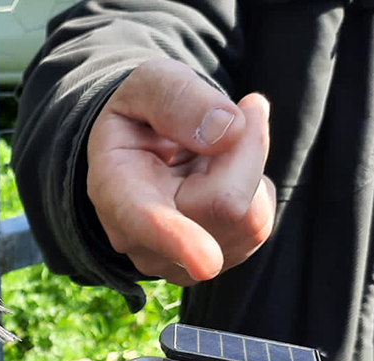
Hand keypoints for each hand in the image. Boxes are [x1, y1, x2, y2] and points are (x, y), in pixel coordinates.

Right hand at [87, 59, 274, 284]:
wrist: (141, 149)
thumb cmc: (143, 113)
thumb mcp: (149, 83)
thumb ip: (178, 98)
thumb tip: (230, 132)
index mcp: (116, 189)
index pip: (149, 221)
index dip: (180, 241)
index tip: (207, 262)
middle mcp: (140, 239)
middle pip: (226, 205)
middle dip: (247, 149)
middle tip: (243, 107)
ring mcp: (174, 261)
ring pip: (249, 218)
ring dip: (250, 170)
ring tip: (216, 150)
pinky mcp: (210, 265)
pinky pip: (257, 224)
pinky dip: (254, 190)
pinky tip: (223, 175)